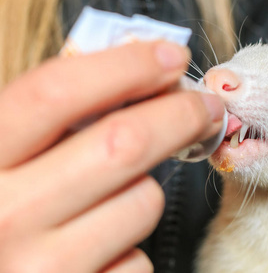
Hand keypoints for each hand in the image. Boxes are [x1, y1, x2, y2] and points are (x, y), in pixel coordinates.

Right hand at [0, 41, 223, 272]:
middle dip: (181, 115)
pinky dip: (134, 241)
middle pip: (124, 143)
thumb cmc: (5, 209)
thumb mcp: (9, 153)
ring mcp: (43, 268)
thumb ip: (54, 118)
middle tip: (206, 108)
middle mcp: (6, 215)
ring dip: (148, 187)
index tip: (171, 57)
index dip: (126, 66)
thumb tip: (134, 73)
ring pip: (144, 201)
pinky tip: (103, 245)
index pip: (58, 93)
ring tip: (119, 195)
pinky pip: (140, 256)